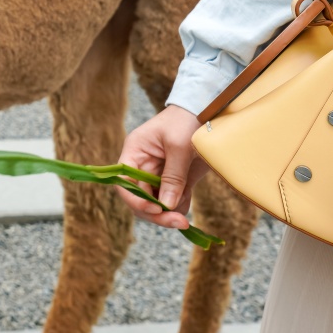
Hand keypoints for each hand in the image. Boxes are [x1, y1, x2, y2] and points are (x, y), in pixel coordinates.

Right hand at [116, 105, 209, 228]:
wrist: (208, 110)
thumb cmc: (187, 120)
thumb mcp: (180, 146)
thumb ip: (173, 176)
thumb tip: (166, 206)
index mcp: (134, 154)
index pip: (124, 184)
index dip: (136, 201)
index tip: (156, 210)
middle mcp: (142, 168)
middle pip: (140, 200)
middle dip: (157, 213)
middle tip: (179, 222)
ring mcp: (158, 175)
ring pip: (156, 204)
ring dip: (170, 211)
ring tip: (185, 207)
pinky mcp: (175, 180)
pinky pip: (172, 201)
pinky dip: (180, 206)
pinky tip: (188, 198)